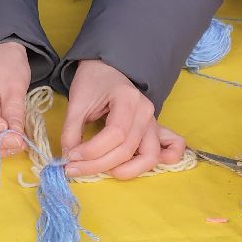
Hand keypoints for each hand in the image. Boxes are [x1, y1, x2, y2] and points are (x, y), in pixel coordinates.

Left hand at [60, 61, 185, 178]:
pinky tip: (142, 166)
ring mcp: (154, 122)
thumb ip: (71, 131)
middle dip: (99, 164)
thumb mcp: (77, 102)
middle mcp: (146, 112)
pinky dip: (165, 161)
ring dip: (126, 171)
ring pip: (149, 156)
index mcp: (128, 99)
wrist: (107, 69)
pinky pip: (171, 148)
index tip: (70, 157)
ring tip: (102, 173)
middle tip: (74, 168)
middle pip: (128, 149)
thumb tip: (70, 158)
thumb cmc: (93, 82)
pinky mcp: (155, 131)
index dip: (92, 151)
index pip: (116, 133)